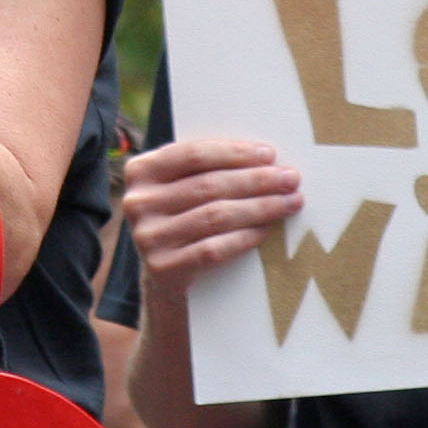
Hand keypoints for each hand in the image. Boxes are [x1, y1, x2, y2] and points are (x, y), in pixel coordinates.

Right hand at [117, 137, 303, 300]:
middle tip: (290, 179)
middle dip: (256, 180)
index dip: (235, 153)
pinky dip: (245, 238)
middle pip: (209, 185)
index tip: (270, 155)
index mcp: (141, 170)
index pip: (194, 154)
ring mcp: (148, 237)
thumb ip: (206, 168)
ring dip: (260, 208)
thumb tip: (266, 157)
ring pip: (215, 216)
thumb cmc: (185, 217)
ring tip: (290, 202)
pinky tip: (266, 230)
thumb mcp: (182, 186)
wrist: (165, 274)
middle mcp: (137, 202)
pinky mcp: (162, 268)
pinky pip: (213, 249)